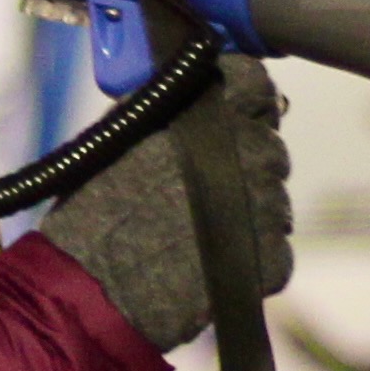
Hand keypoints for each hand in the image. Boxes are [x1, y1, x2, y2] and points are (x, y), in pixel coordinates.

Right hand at [36, 51, 295, 351]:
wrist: (97, 288)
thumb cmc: (96, 211)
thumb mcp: (122, 133)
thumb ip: (168, 103)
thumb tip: (197, 84)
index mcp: (211, 115)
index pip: (255, 82)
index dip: (243, 97)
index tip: (229, 112)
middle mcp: (249, 154)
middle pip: (268, 146)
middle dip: (241, 163)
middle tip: (199, 189)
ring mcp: (267, 209)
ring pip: (273, 200)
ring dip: (245, 212)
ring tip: (196, 232)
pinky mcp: (273, 260)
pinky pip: (274, 250)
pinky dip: (248, 256)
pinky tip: (207, 263)